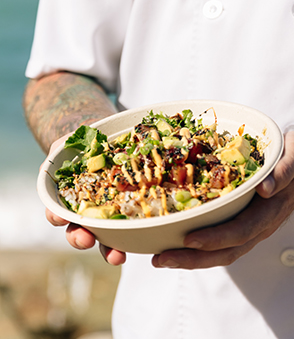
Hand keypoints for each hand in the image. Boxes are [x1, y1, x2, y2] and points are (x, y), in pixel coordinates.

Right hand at [43, 135, 125, 265]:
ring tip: (116, 256)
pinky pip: (135, 228)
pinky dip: (136, 238)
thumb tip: (50, 162)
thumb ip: (61, 150)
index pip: (58, 213)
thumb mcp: (71, 144)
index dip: (57, 217)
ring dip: (108, 251)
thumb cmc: (90, 145)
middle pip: (79, 233)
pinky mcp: (135, 212)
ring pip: (106, 239)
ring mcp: (112, 214)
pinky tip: (143, 243)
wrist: (115, 139)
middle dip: (80, 239)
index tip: (60, 218)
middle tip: (86, 239)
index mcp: (72, 198)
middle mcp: (90, 211)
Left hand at [152, 130, 293, 269]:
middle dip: (193, 258)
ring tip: (161, 259)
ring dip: (192, 260)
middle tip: (161, 259)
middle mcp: (261, 225)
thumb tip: (265, 189)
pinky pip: (223, 244)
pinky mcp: (246, 224)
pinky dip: (200, 250)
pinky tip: (178, 246)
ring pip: (223, 253)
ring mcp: (254, 228)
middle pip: (227, 251)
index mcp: (271, 210)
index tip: (188, 239)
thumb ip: (285, 170)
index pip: (241, 230)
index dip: (214, 238)